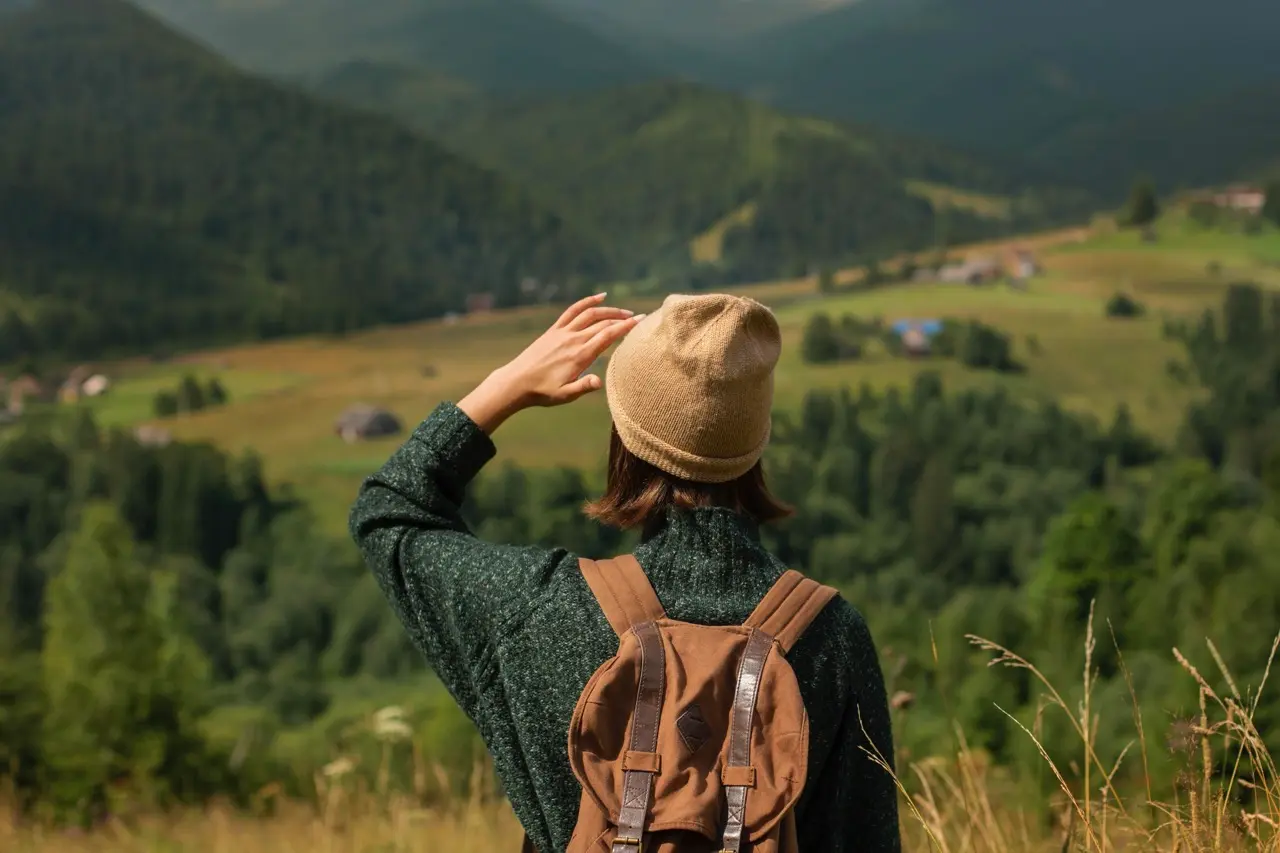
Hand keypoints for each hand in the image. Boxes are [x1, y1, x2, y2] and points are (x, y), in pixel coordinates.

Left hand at [458, 293, 644, 434]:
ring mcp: (563, 332)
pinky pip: (573, 310)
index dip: (626, 327)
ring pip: (590, 314)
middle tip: (639, 318)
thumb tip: (599, 382)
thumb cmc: (543, 392)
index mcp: (580, 355)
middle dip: (622, 319)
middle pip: (603, 323)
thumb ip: (583, 387)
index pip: (608, 336)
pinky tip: (600, 297)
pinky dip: (587, 301)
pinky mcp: (555, 330)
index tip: (641, 321)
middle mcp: (573, 340)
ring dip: (609, 310)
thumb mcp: (565, 394)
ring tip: (624, 312)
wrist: (517, 382)